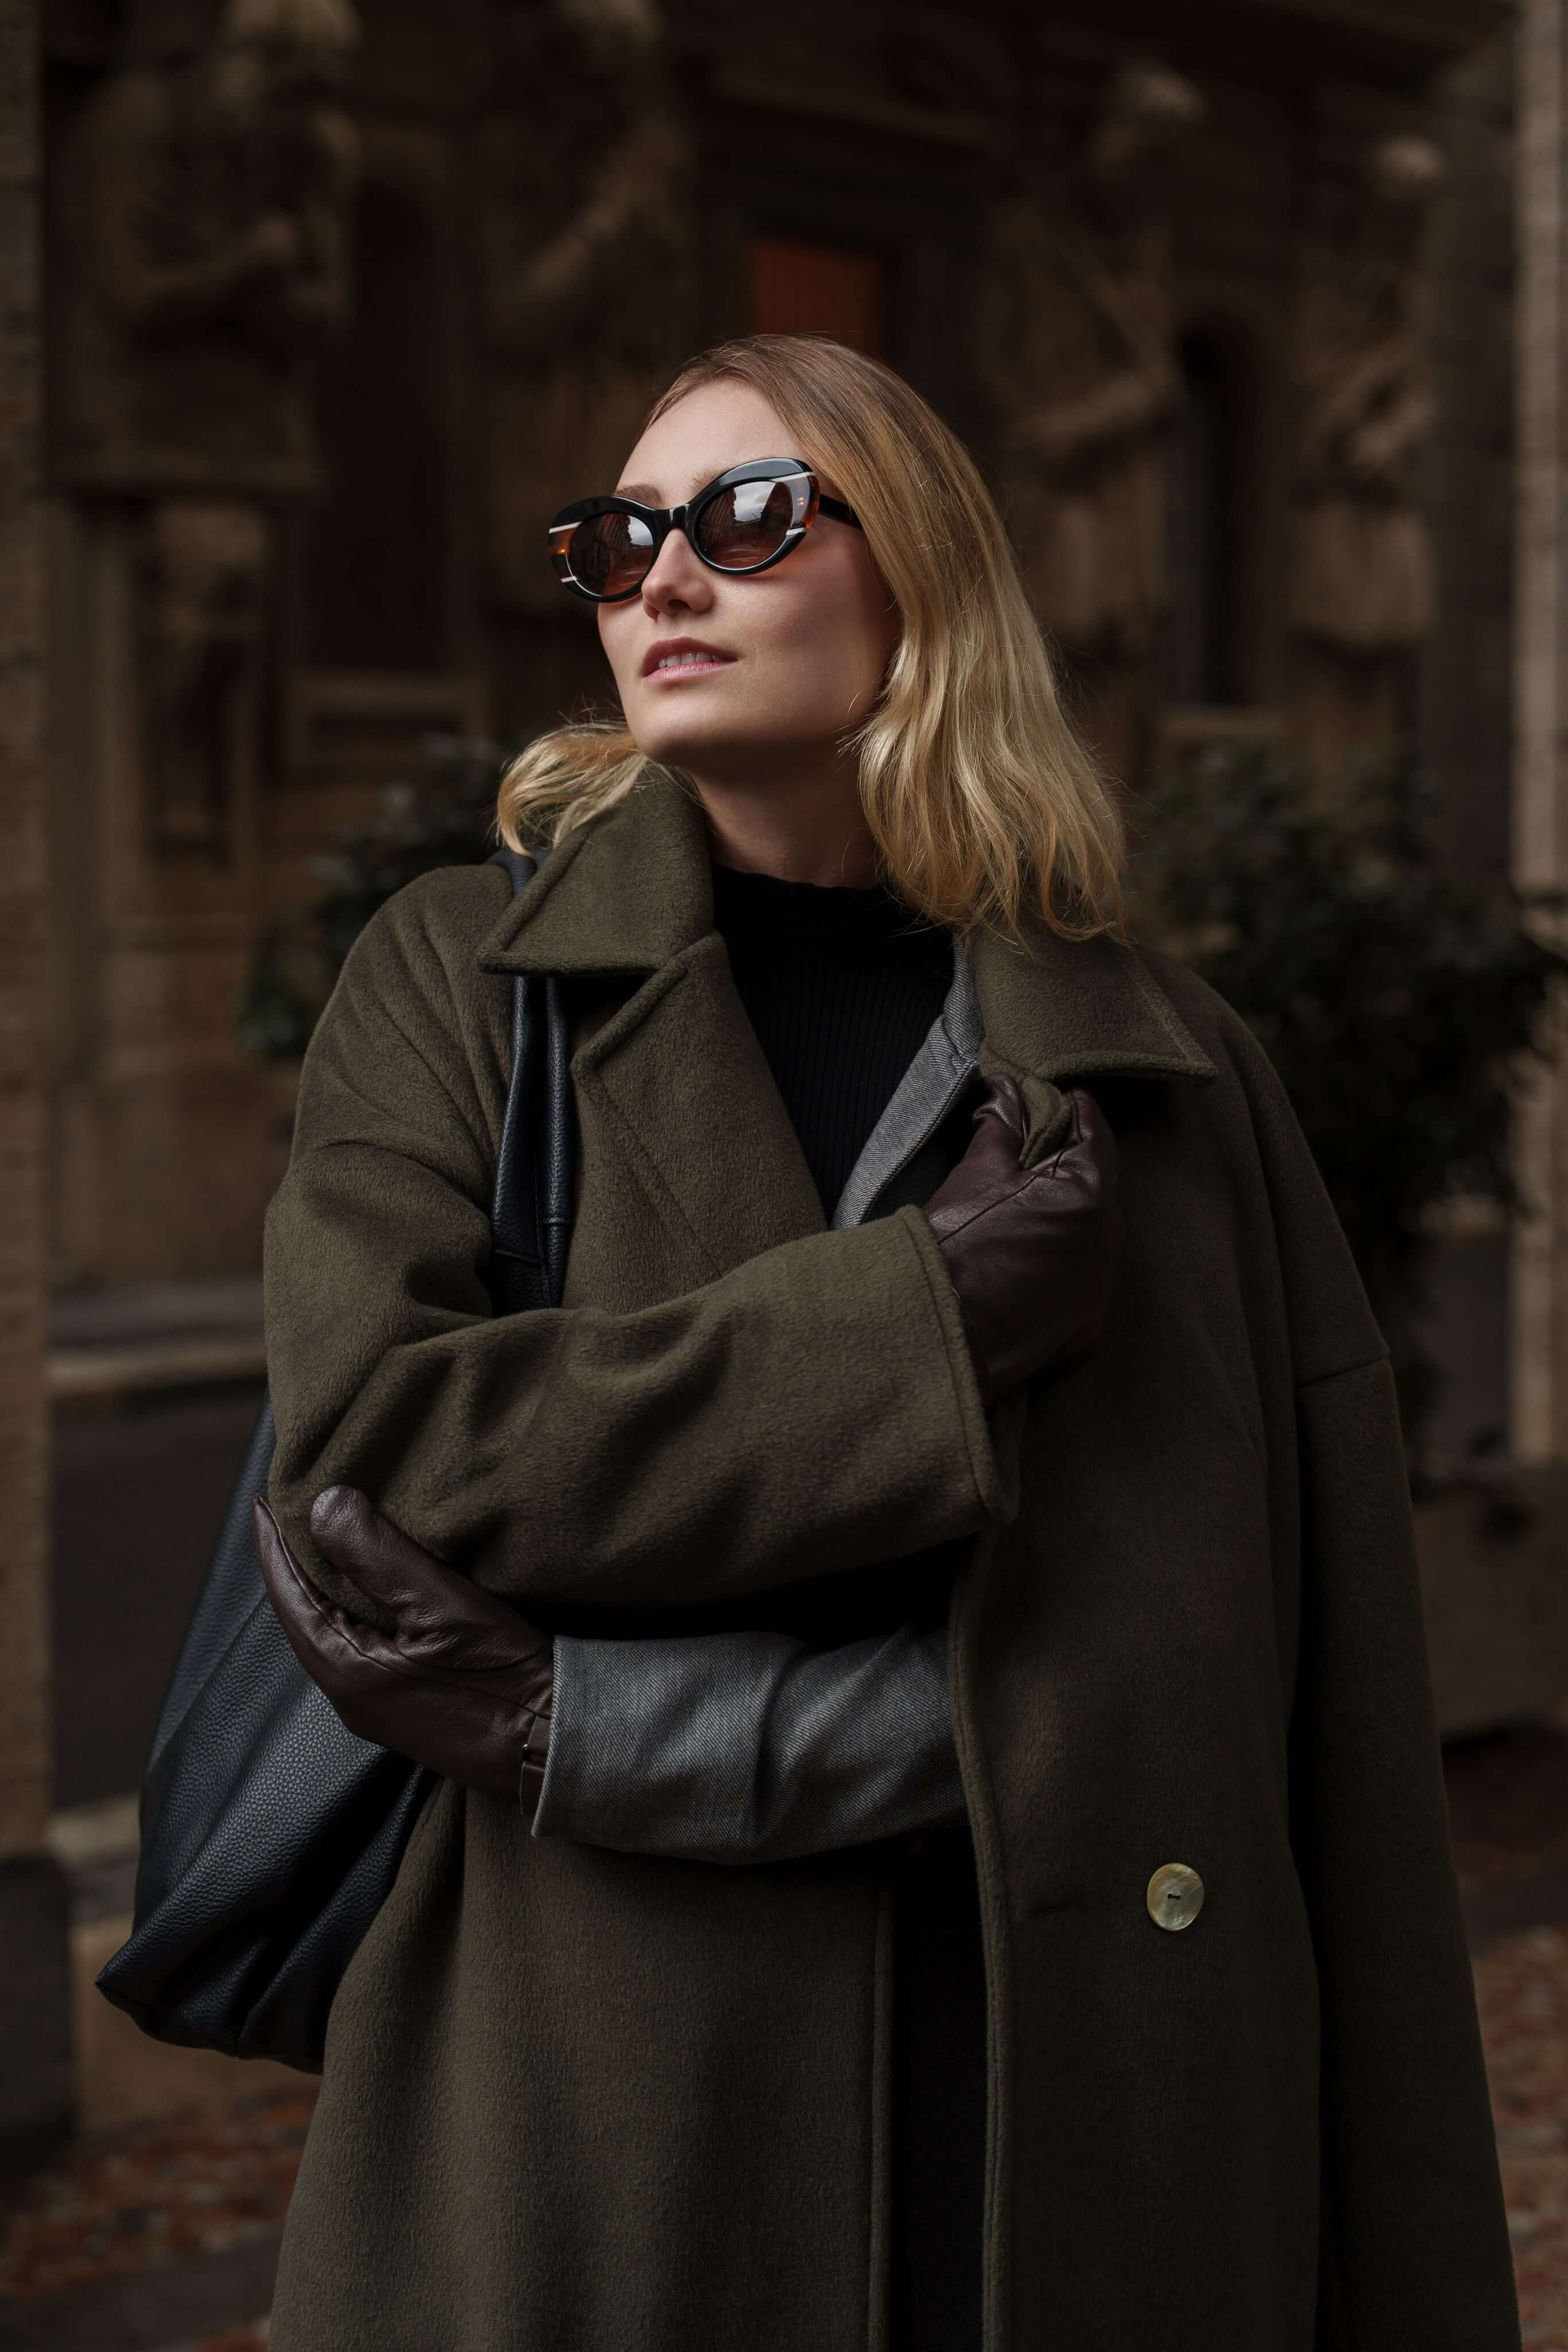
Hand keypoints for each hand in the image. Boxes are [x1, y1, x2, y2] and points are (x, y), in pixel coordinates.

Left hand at [253, 1487, 552, 1808]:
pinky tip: (378, 1587)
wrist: (554, 1747)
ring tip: (330, 1539)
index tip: (263, 1501)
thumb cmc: (503, 1680)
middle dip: (298, 1561)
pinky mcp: (407, 1707)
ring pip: (334, 1631)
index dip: (274, 1545)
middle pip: (306, 1614)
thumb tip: (322, 1505)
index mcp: (344, 1670)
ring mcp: (378, 1707)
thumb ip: (379, 1556)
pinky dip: (357, 1607)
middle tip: (294, 1509)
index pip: (289, 1595)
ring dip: (329, 1584)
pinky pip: (362, 1646)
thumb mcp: (442, 1605)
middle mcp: (349, 1695)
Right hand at [923, 1078, 1121, 1407]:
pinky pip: (1087, 1277)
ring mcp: (1101, 1287)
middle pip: (1100, 1185)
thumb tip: (1006, 1091)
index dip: (1076, 1111)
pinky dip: (1067, 1261)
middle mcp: (1108, 1241)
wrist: (941, 1330)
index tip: (1061, 1099)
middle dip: (1072, 1165)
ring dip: (1072, 1215)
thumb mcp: (977, 1172)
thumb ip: (1002, 1124)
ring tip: (1029, 1207)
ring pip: (1096, 1233)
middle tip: (1037, 1150)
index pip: (1096, 1134)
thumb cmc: (956, 1246)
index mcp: (1088, 1193)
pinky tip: (1032, 1256)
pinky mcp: (1087, 1324)